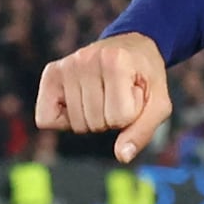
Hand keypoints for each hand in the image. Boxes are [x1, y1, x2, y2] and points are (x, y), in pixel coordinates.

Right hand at [31, 31, 177, 164]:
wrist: (132, 47)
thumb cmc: (145, 78)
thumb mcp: (158, 103)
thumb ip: (143, 131)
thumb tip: (122, 156)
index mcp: (116, 62)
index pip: (119, 118)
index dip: (130, 115)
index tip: (133, 95)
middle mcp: (86, 59)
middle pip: (94, 123)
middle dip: (109, 119)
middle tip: (117, 96)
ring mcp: (66, 65)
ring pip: (75, 124)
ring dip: (91, 118)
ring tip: (102, 95)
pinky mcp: (52, 72)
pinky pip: (46, 119)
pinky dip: (62, 121)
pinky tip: (77, 103)